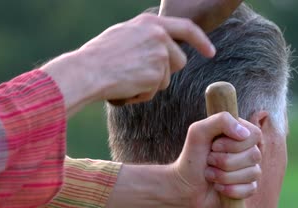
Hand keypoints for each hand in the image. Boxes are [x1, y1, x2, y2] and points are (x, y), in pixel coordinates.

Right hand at [42, 13, 214, 113]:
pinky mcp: (157, 74)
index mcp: (151, 22)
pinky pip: (155, 91)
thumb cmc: (98, 56)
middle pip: (180, 61)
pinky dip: (142, 94)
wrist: (87, 71)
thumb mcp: (125, 34)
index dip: (201, 41)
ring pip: (167, 79)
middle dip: (166, 72)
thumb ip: (147, 36)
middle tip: (138, 73)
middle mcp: (159, 35)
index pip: (187, 27)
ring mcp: (160, 54)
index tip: (211, 52)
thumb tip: (164, 44)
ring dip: (151, 84)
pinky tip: (126, 87)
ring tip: (127, 78)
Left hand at [169, 112, 261, 207]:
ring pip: (253, 173)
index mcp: (240, 134)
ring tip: (210, 175)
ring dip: (224, 176)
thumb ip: (221, 121)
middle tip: (209, 161)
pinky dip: (230, 190)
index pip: (254, 135)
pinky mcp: (248, 188)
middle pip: (254, 155)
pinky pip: (250, 189)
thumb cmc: (192, 157)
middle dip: (225, 161)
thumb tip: (244, 134)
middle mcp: (248, 151)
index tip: (214, 146)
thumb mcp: (198, 132)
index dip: (235, 143)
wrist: (184, 186)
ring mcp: (250, 170)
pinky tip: (218, 187)